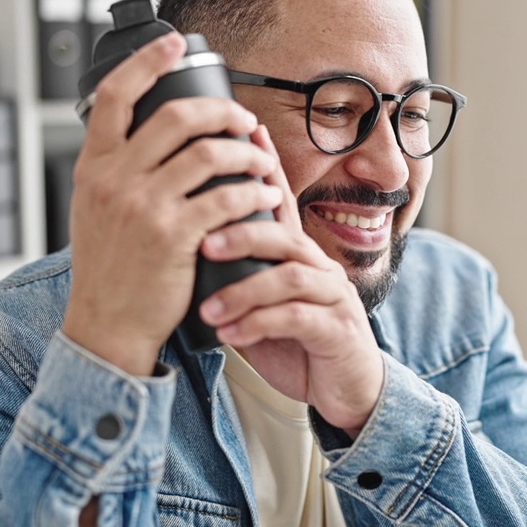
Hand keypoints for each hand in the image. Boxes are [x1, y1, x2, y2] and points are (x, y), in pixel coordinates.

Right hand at [61, 33, 283, 376]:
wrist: (106, 325)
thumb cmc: (108, 268)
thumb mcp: (94, 209)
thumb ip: (115, 170)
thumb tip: (147, 131)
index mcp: (93, 166)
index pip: (114, 95)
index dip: (147, 62)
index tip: (173, 44)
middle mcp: (114, 180)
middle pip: (176, 116)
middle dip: (221, 111)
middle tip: (243, 121)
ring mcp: (144, 207)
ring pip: (209, 154)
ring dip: (245, 153)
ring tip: (259, 162)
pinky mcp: (175, 236)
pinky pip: (227, 198)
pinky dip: (254, 193)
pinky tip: (266, 196)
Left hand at [198, 126, 384, 433]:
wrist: (347, 389)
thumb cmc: (298, 344)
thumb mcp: (259, 306)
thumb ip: (232, 280)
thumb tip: (179, 255)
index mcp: (298, 255)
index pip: (278, 204)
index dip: (262, 170)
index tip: (239, 138)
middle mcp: (319, 267)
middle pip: (284, 234)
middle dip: (242, 235)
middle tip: (202, 242)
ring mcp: (333, 296)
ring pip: (290, 276)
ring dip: (244, 290)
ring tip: (209, 307)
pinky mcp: (338, 329)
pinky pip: (298, 318)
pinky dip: (259, 324)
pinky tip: (230, 334)